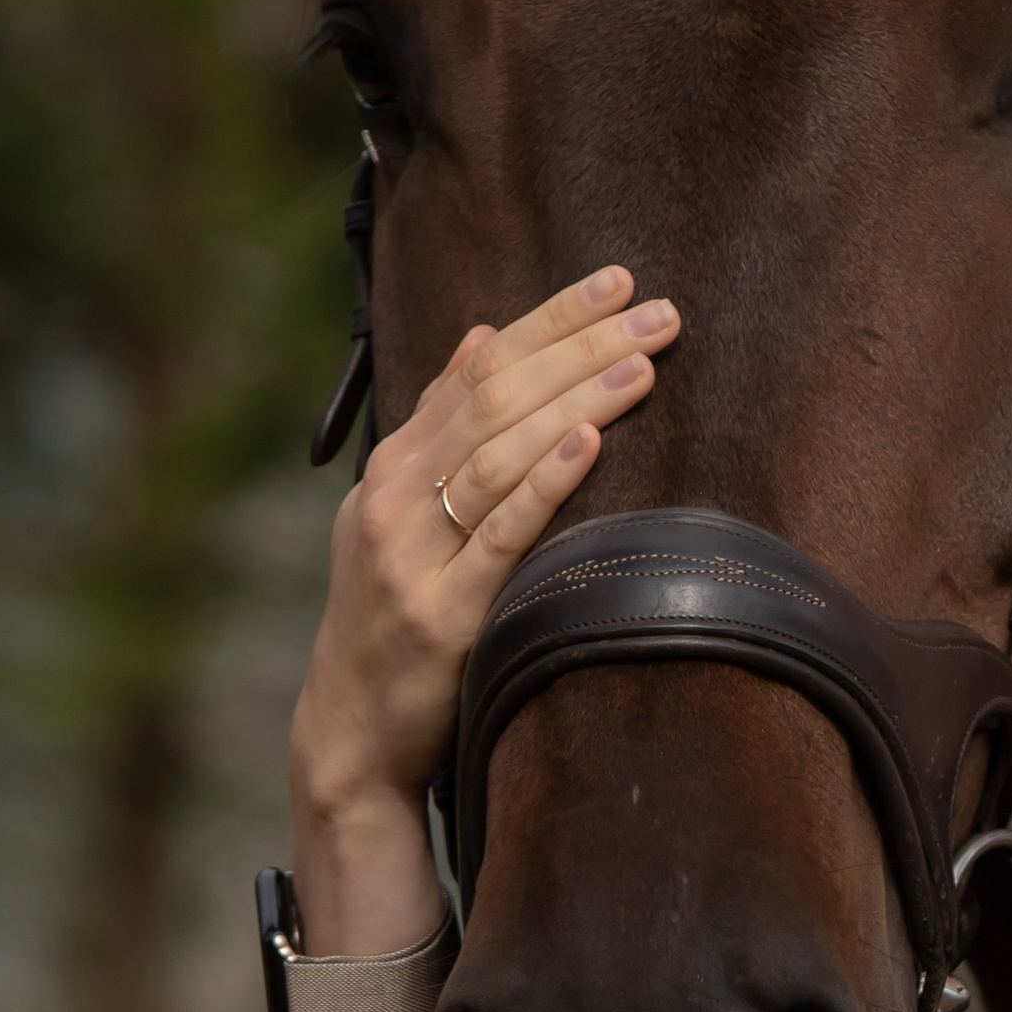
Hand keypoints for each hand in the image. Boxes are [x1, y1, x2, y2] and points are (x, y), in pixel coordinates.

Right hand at [291, 266, 679, 825]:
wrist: (351, 730)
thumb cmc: (397, 616)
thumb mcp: (404, 514)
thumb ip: (443, 428)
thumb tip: (485, 334)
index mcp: (394, 467)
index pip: (481, 367)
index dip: (551, 319)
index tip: (618, 281)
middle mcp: (395, 497)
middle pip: (497, 397)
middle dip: (582, 346)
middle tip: (659, 312)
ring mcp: (413, 554)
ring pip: (501, 453)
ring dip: (577, 399)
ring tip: (642, 363)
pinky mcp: (441, 613)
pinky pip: (501, 534)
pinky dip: (546, 481)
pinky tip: (590, 442)